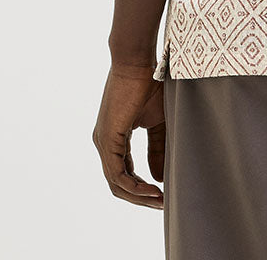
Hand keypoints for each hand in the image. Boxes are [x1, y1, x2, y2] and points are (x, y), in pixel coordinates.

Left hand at [92, 61, 165, 207]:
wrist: (138, 61)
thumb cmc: (149, 84)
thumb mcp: (158, 121)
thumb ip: (157, 148)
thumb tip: (158, 177)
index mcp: (114, 138)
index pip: (124, 173)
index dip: (143, 188)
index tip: (164, 194)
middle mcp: (104, 143)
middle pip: (118, 184)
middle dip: (141, 197)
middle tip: (162, 204)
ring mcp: (103, 142)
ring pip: (116, 183)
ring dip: (139, 195)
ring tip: (160, 200)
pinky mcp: (107, 138)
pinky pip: (117, 174)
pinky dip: (134, 186)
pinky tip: (151, 189)